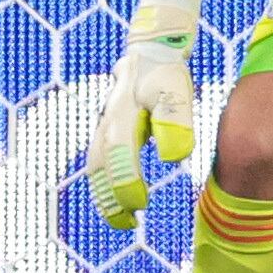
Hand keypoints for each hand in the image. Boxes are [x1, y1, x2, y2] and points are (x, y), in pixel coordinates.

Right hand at [85, 0, 203, 231]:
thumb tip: (174, 158)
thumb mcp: (176, 91)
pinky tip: (121, 194)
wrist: (150, 49)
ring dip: (105, 193)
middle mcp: (107, 124)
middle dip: (109, 197)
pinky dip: (107, 181)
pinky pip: (101, 160)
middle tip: (126, 223)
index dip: (126, 184)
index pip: (118, 158)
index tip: (140, 204)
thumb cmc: (165, 72)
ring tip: (122, 217)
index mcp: (122, 116)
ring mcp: (104, 127)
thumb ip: (175, 121)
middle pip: (99, 168)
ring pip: (96, 166)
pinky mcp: (109, 129)